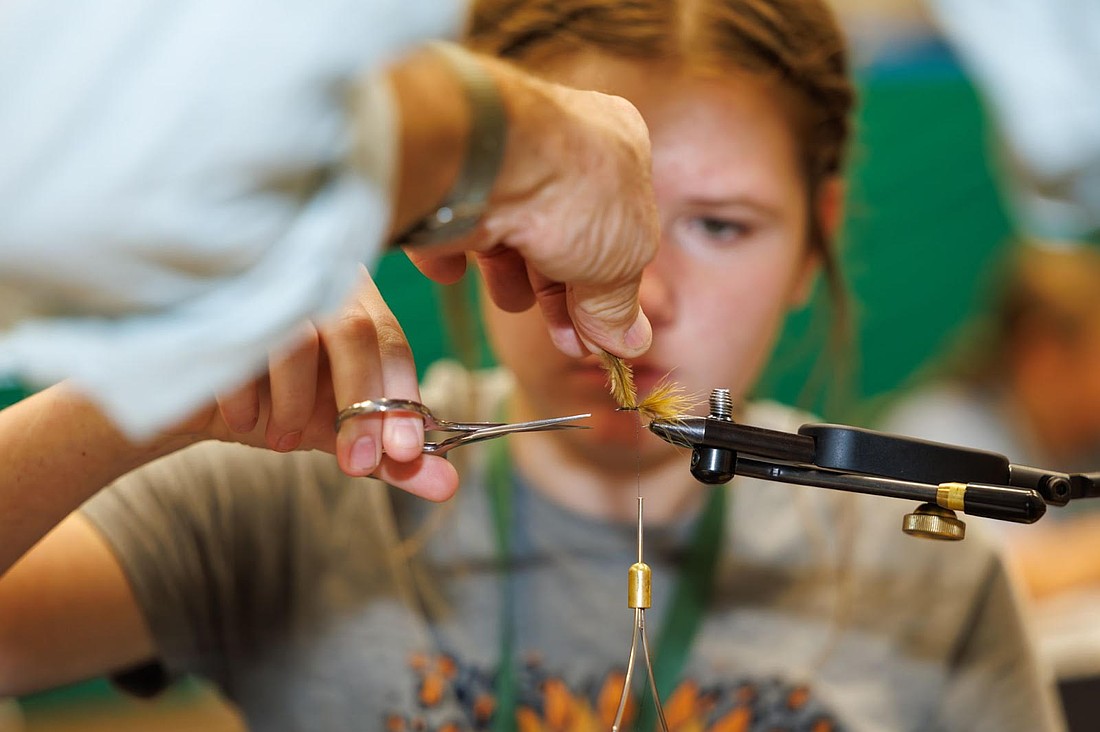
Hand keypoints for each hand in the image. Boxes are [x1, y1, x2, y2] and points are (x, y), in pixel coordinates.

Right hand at [183, 268, 458, 500]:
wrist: (193, 397)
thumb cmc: (278, 404)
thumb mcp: (338, 430)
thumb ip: (391, 457)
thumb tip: (447, 486)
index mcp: (355, 301)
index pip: (391, 341)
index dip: (402, 397)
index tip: (404, 453)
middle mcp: (315, 280)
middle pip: (354, 332)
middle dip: (360, 404)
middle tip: (356, 465)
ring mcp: (263, 283)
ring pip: (298, 338)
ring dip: (296, 403)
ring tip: (285, 442)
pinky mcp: (211, 301)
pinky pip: (237, 345)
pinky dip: (246, 396)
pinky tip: (243, 422)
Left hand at [406, 58, 657, 359]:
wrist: (485, 161)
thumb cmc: (573, 191)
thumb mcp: (624, 258)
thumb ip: (621, 303)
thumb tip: (629, 341)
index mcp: (617, 147)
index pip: (620, 224)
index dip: (612, 283)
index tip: (603, 331)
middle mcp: (558, 147)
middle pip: (564, 237)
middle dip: (562, 296)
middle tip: (567, 341)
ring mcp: (500, 165)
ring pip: (509, 237)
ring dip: (511, 281)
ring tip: (511, 298)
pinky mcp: (449, 185)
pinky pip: (450, 230)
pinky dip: (450, 257)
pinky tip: (454, 269)